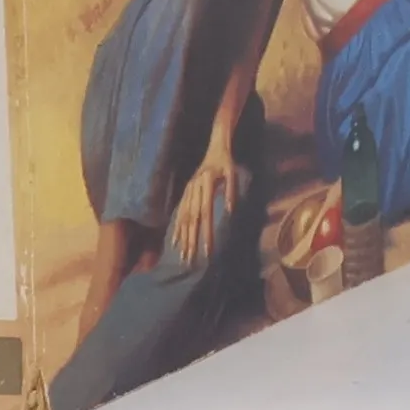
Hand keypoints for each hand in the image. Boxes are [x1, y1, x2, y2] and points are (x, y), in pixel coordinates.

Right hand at [170, 132, 240, 268]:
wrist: (214, 147)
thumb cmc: (226, 162)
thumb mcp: (234, 173)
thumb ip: (232, 191)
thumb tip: (230, 211)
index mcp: (206, 185)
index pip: (207, 214)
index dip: (207, 233)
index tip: (208, 251)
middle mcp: (194, 190)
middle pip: (192, 220)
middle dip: (191, 242)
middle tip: (191, 262)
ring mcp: (188, 191)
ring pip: (184, 218)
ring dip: (183, 238)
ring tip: (183, 256)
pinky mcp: (186, 193)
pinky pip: (179, 213)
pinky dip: (176, 228)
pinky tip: (175, 242)